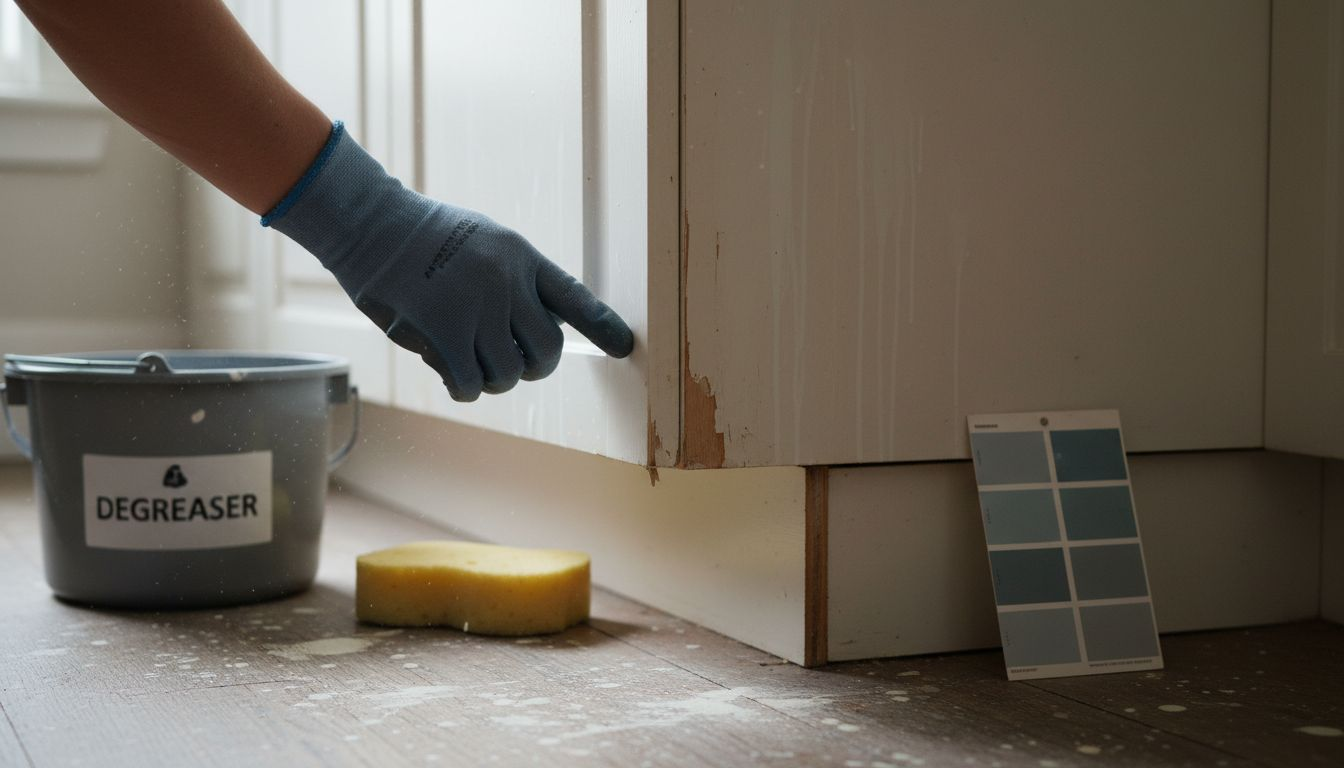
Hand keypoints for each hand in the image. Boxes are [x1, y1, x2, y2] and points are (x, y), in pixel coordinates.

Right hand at [264, 123, 632, 400]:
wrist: (372, 225)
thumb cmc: (422, 235)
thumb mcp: (482, 240)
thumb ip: (511, 278)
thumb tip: (527, 332)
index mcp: (522, 257)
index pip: (574, 297)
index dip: (602, 326)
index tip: (623, 346)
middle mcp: (509, 282)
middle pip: (547, 350)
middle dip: (533, 368)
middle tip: (510, 368)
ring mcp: (479, 306)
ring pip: (509, 373)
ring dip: (492, 380)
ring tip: (470, 363)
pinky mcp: (446, 330)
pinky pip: (470, 382)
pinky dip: (465, 389)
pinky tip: (453, 377)